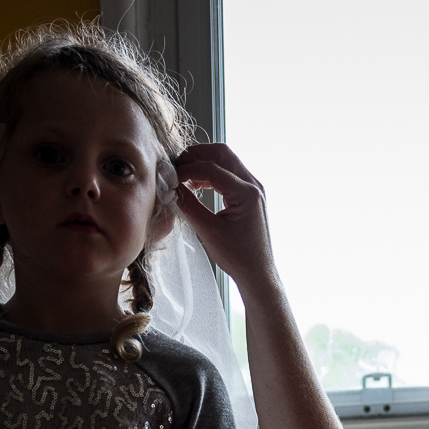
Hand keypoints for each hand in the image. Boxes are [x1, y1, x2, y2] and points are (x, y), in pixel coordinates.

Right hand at [172, 144, 275, 291]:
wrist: (257, 274)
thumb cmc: (238, 258)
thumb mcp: (208, 231)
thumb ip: (189, 205)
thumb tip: (171, 187)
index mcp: (247, 193)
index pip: (212, 168)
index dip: (188, 169)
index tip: (171, 176)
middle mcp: (254, 186)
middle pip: (222, 154)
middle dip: (197, 156)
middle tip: (177, 166)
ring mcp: (254, 189)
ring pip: (226, 161)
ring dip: (204, 164)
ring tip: (184, 177)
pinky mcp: (250, 195)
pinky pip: (229, 174)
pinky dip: (212, 175)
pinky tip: (197, 186)